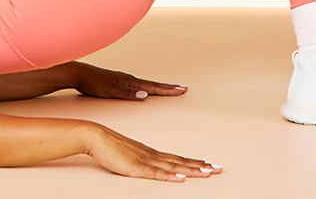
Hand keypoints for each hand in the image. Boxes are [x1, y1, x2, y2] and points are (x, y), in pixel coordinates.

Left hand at [72, 63, 187, 100]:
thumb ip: (127, 93)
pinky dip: (148, 87)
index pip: (153, 87)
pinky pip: (139, 85)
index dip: (168, 90)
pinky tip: (147, 89)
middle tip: (183, 88)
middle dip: (169, 88)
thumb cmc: (93, 83)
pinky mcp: (119, 82)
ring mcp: (125, 80)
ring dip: (160, 87)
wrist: (79, 74)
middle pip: (154, 84)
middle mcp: (129, 80)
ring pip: (147, 84)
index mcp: (130, 82)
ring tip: (170, 89)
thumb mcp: (110, 90)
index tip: (181, 90)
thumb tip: (145, 94)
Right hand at [82, 124, 221, 181]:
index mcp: (152, 153)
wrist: (96, 137)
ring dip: (192, 170)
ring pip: (174, 166)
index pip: (178, 159)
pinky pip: (156, 173)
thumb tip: (149, 166)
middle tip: (219, 169)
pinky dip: (170, 176)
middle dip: (201, 166)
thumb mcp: (129, 155)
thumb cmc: (109, 146)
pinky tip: (181, 178)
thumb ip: (140, 160)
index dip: (195, 162)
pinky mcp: (136, 167)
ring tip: (208, 173)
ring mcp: (146, 160)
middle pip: (181, 162)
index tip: (210, 165)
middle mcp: (153, 155)